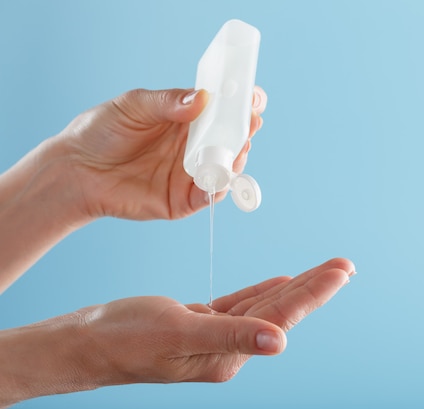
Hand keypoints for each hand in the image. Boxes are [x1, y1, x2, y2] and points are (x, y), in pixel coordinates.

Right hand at [0, 258, 354, 406]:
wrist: (84, 343)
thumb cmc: (124, 339)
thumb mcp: (179, 332)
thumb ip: (230, 336)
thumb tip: (279, 342)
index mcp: (227, 355)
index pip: (282, 318)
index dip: (314, 293)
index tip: (342, 271)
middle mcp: (227, 349)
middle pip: (280, 310)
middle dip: (314, 286)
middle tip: (345, 265)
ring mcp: (214, 336)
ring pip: (263, 304)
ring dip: (294, 286)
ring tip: (324, 271)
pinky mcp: (199, 323)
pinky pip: (240, 304)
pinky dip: (262, 291)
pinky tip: (281, 282)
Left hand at [53, 86, 266, 219]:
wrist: (75, 169)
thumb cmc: (101, 131)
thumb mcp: (135, 105)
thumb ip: (168, 102)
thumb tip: (203, 99)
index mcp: (187, 121)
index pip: (222, 112)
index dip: (240, 106)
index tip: (253, 97)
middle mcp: (193, 148)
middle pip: (230, 141)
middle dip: (245, 131)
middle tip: (251, 122)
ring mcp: (189, 175)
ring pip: (226, 169)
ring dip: (237, 159)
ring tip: (239, 147)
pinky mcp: (181, 200)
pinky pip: (207, 196)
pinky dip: (218, 188)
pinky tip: (219, 176)